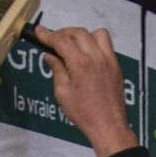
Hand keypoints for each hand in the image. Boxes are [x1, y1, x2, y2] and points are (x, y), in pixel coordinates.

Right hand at [40, 23, 135, 156]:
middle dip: (63, 33)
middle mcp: (96, 57)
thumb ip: (56, 69)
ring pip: (96, 33)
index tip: (39, 32)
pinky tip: (87, 54)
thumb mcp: (62, 92)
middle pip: (78, 32)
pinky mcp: (116, 65)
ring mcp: (109, 60)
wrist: (107, 125)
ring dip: (82, 35)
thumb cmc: (85, 113)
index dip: (47, 35)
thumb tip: (50, 56)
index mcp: (81, 64)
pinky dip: (95, 43)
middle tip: (53, 40)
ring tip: (73, 45)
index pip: (61, 41)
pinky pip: (107, 44)